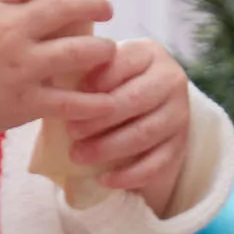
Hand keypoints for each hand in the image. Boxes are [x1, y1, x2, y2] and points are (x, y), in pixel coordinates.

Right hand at [0, 0, 117, 143]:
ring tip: (107, 50)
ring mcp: (20, 68)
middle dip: (93, 4)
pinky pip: (70, 102)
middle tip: (106, 9)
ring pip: (77, 51)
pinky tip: (109, 102)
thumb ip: (3, 4)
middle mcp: (8, 32)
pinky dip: (95, 103)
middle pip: (63, 7)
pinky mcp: (26, 103)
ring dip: (101, 49)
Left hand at [68, 40, 192, 215]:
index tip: (70, 97)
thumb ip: (84, 70)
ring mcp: (179, 113)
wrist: (149, 108)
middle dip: (99, 118)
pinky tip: (104, 180)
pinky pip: (156, 163)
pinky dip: (129, 175)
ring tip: (78, 156)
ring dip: (108, 148)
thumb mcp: (102, 69)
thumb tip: (53, 82)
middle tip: (70, 131)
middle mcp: (171, 79)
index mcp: (148, 53)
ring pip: (144, 133)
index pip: (122, 63)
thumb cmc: (112, 86)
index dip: (95, 81)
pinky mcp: (180, 145)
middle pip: (135, 100)